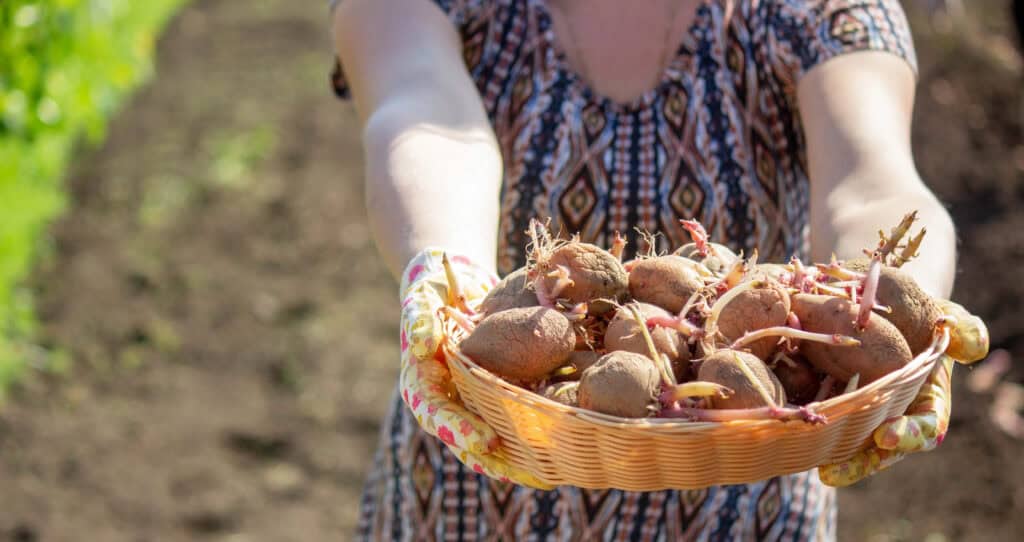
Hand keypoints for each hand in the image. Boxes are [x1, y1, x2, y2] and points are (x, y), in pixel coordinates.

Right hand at [398, 248, 552, 488]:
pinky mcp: (495, 395)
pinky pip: (513, 418)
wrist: (451, 285)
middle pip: (470, 442)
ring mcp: (472, 403)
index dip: (462, 432)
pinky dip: (535, 432)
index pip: (439, 417)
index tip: (487, 442)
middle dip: (500, 461)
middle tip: (529, 474)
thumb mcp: (420, 301)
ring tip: (553, 473)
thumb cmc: (431, 294)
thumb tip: (422, 343)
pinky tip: (566, 445)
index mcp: (424, 389)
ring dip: (522, 458)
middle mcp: (449, 404)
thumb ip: (418, 321)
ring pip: (495, 439)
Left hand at [818, 300, 987, 486]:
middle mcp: (893, 413)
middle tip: (833, 471)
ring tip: (807, 465)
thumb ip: (964, 330)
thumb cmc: (924, 318)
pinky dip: (805, 423)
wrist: (888, 307)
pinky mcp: (831, 398)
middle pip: (878, 449)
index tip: (886, 436)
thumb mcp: (948, 319)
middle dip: (858, 462)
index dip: (907, 435)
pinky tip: (783, 428)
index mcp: (926, 401)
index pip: (924, 428)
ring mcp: (861, 410)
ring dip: (827, 454)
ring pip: (846, 441)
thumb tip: (970, 345)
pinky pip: (820, 414)